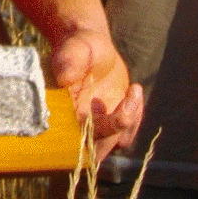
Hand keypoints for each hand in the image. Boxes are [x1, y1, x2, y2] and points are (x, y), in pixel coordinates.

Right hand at [49, 28, 143, 160]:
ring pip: (114, 144)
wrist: (90, 47)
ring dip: (129, 123)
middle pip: (96, 151)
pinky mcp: (111, 125)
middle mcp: (77, 126)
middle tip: (128, 99)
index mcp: (62, 114)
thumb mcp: (73, 49)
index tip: (105, 105)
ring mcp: (96, 128)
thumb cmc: (78, 47)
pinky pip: (126, 135)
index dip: (92, 131)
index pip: (74, 138)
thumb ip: (68, 62)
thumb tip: (63, 77)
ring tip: (133, 91)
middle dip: (115, 131)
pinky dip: (135, 118)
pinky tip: (134, 91)